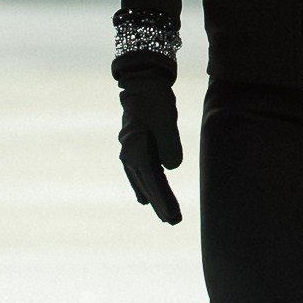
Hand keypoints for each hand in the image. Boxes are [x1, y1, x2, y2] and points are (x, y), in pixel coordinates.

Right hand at [115, 57, 183, 224]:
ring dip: (155, 197)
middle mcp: (129, 154)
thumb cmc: (155, 99)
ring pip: (142, 181)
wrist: (141, 81)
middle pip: (147, 185)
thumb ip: (170, 145)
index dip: (164, 201)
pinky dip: (146, 185)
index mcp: (137, 150)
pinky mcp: (133, 146)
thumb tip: (172, 168)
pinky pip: (139, 172)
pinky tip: (147, 196)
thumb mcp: (166, 120)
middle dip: (161, 204)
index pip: (153, 182)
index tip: (174, 217)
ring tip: (165, 214)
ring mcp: (128, 151)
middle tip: (174, 221)